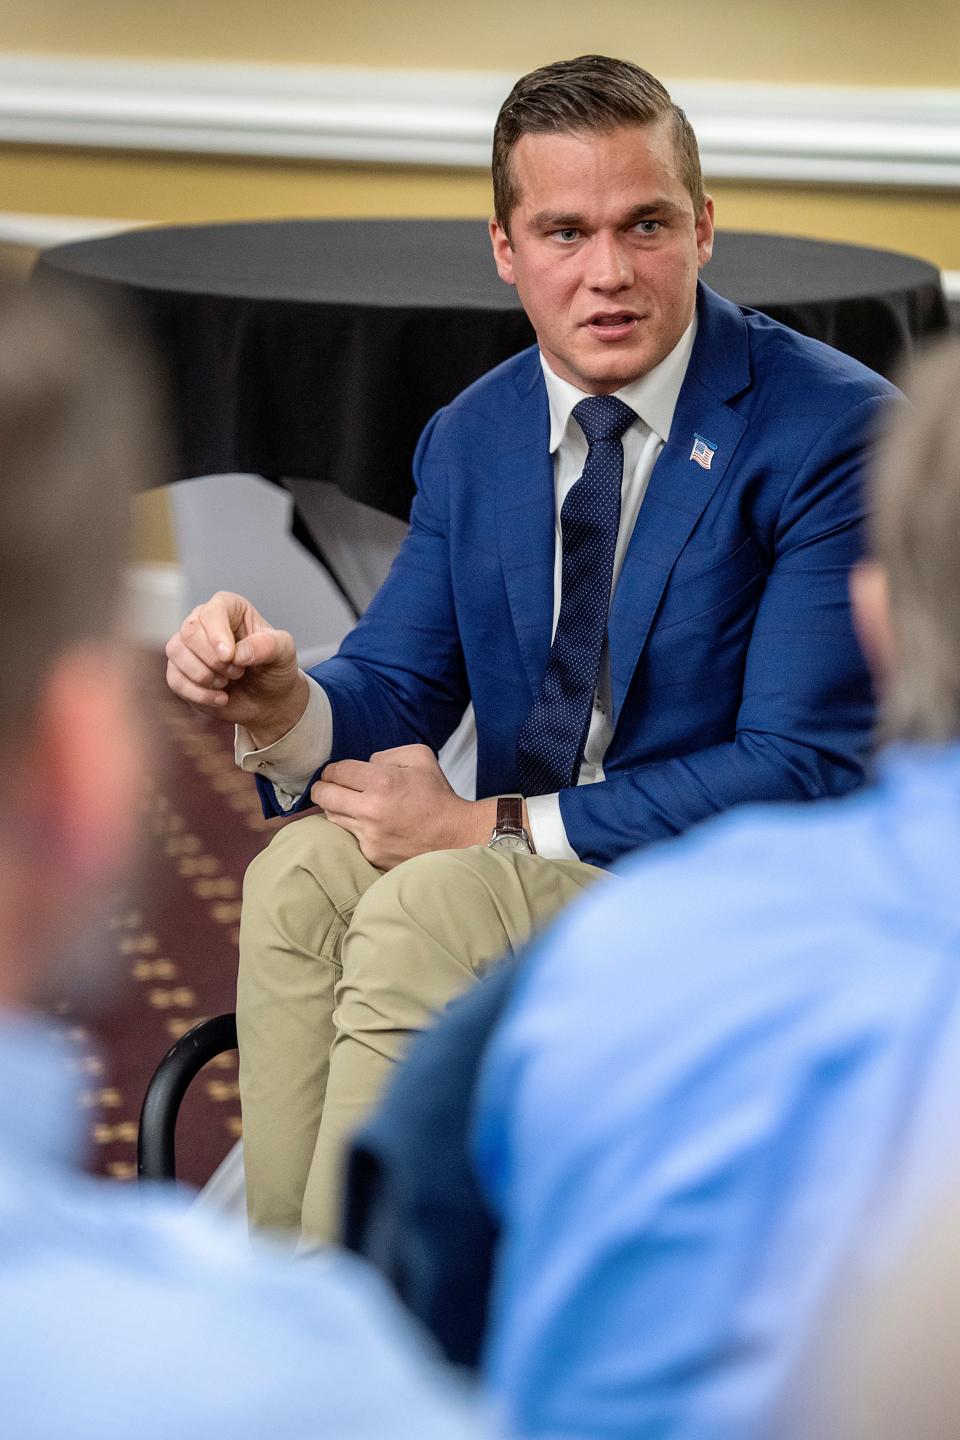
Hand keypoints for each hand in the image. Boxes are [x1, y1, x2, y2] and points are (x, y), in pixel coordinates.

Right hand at [164, 591, 307, 744]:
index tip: (230, 656)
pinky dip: (198, 693)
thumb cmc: (275, 668)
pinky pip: (174, 678)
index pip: (212, 611)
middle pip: (189, 631)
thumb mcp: (283, 652)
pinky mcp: (180, 670)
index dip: (217, 634)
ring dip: (203, 675)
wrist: (268, 699)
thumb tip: (239, 652)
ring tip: (227, 683)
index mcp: (230, 608)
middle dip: (214, 659)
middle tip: (237, 672)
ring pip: (176, 651)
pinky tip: (221, 698)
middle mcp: (204, 621)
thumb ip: (268, 646)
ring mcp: (188, 646)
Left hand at [311, 744, 495, 870]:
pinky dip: (354, 828)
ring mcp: (370, 836)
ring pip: (332, 817)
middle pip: (323, 795)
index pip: (337, 771)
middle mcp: (371, 810)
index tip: (335, 773)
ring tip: (350, 803)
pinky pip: (350, 836)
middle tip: (328, 786)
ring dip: (336, 808)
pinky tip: (369, 823)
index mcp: (383, 782)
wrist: (456, 836)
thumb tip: (364, 766)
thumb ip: (386, 755)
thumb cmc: (437, 794)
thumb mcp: (420, 757)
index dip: (332, 770)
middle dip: (322, 787)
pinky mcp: (372, 854)